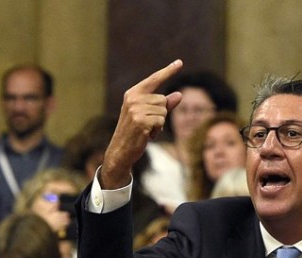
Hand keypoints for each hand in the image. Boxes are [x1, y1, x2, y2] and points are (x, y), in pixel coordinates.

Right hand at [101, 60, 183, 188]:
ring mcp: (136, 110)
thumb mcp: (148, 115)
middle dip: (160, 114)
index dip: (168, 71)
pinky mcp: (141, 121)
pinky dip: (157, 130)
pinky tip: (146, 135)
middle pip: (163, 100)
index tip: (180, 62)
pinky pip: (161, 122)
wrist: (121, 150)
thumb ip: (164, 104)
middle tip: (147, 124)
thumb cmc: (135, 132)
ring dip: (159, 123)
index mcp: (133, 94)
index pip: (154, 79)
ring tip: (146, 130)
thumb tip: (180, 94)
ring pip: (163, 111)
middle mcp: (133, 99)